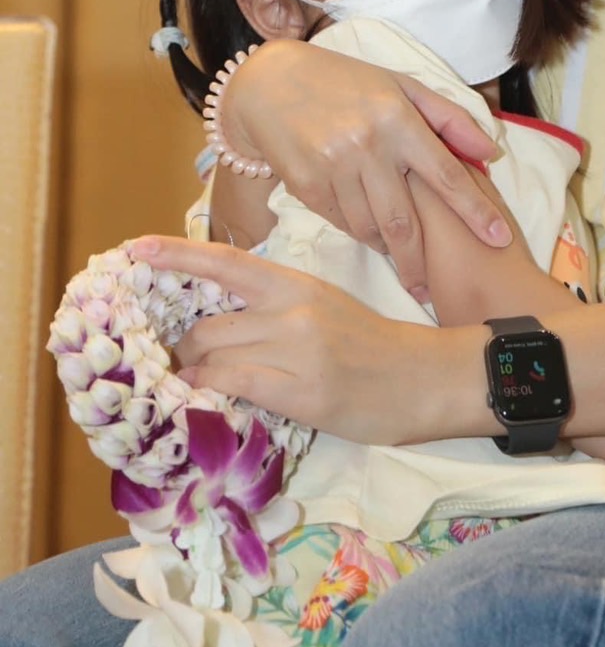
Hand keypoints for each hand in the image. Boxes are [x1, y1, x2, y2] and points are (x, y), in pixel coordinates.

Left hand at [129, 235, 444, 445]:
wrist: (425, 377)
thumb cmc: (373, 346)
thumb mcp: (325, 307)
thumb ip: (275, 309)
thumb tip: (217, 324)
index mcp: (297, 283)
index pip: (227, 261)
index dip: (177, 253)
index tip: (136, 248)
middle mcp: (293, 309)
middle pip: (207, 325)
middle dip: (184, 349)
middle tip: (179, 365)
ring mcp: (298, 349)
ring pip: (214, 356)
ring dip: (194, 375)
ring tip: (193, 386)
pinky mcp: (302, 391)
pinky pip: (234, 385)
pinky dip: (211, 391)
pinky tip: (207, 398)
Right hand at [219, 39, 511, 296]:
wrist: (270, 84)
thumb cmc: (346, 83)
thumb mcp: (400, 86)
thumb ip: (449, 118)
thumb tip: (489, 153)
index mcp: (397, 118)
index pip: (446, 174)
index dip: (476, 211)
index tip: (500, 239)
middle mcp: (367, 145)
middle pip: (405, 222)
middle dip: (420, 262)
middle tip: (431, 290)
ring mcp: (333, 167)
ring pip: (370, 228)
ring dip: (388, 248)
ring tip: (398, 256)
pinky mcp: (305, 184)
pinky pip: (341, 222)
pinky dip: (358, 231)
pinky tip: (366, 229)